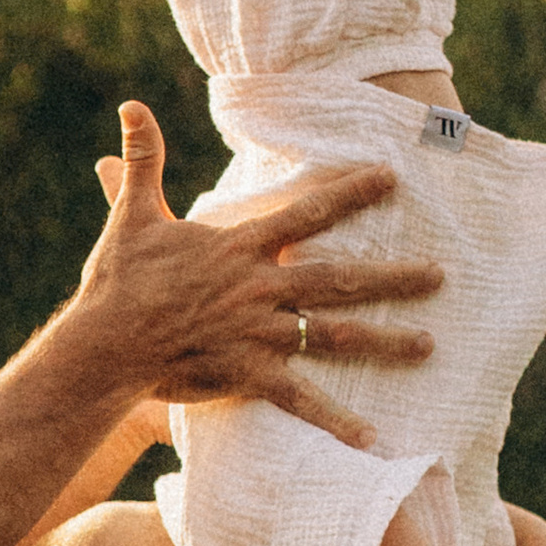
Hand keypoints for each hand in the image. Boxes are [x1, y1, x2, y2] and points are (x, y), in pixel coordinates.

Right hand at [83, 106, 441, 450]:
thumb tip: (131, 105)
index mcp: (240, 247)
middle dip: (393, 277)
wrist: (105, 342)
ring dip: (384, 341)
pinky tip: (371, 440)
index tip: (391, 178)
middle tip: (440, 274)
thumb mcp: (132, 214)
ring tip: (429, 344)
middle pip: (338, 278)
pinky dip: (335, 422)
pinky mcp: (248, 374)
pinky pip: (300, 399)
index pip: (307, 213)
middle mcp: (259, 287)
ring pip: (334, 335)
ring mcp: (258, 333)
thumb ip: (143, 160)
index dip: (350, 193)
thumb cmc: (119, 280)